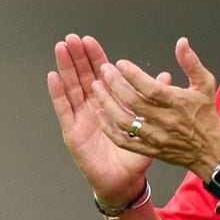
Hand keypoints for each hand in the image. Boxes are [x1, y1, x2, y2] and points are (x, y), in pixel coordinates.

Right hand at [47, 34, 150, 203]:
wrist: (125, 181)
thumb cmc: (136, 155)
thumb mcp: (148, 124)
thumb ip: (156, 100)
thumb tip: (166, 77)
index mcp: (110, 104)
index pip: (100, 75)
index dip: (95, 58)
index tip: (90, 40)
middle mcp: (92, 108)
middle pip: (82, 77)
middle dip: (77, 57)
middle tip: (72, 38)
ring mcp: (80, 119)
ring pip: (71, 88)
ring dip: (65, 68)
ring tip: (61, 48)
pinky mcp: (72, 132)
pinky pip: (64, 110)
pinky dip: (57, 93)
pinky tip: (53, 76)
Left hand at [92, 37, 219, 181]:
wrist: (210, 149)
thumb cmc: (206, 114)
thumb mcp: (205, 84)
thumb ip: (191, 63)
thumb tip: (182, 42)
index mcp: (177, 103)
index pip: (151, 88)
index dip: (133, 75)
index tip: (121, 63)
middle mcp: (165, 120)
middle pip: (134, 102)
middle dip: (115, 84)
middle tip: (104, 70)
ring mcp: (156, 136)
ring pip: (125, 121)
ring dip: (108, 104)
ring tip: (97, 88)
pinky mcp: (149, 149)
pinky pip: (124, 141)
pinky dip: (109, 129)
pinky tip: (101, 114)